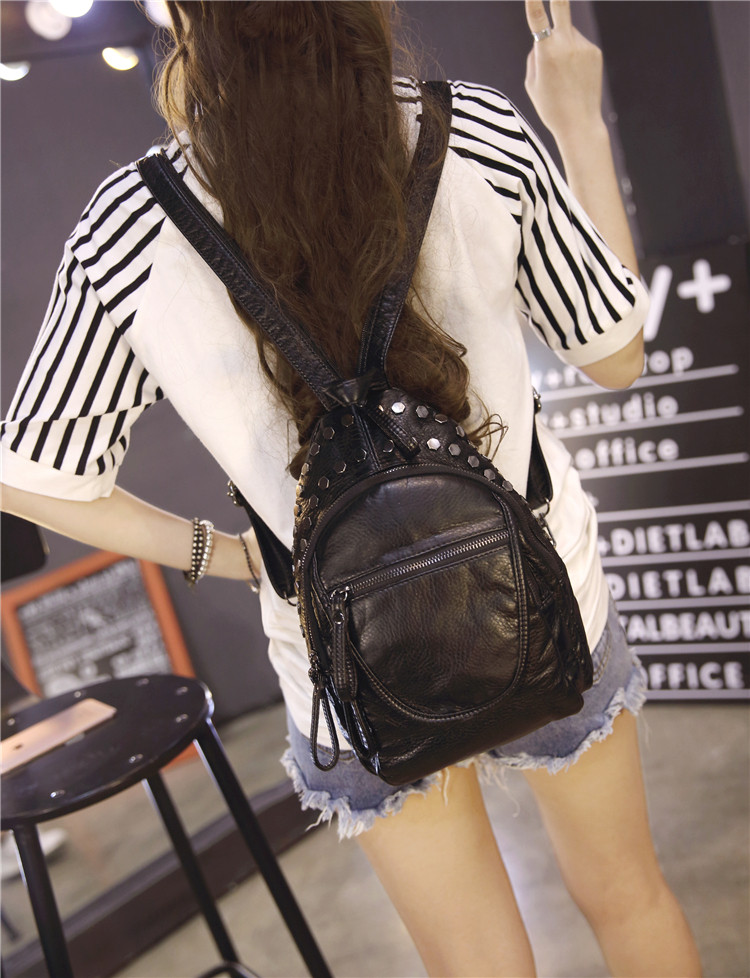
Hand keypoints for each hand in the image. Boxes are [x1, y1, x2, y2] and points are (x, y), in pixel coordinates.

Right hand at [524, 0, 603, 140]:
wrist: (579, 123)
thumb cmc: (550, 106)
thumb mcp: (532, 83)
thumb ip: (535, 56)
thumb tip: (542, 40)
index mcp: (546, 52)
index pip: (537, 19)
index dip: (533, 1)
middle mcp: (566, 44)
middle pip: (562, 7)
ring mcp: (583, 46)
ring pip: (568, 34)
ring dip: (563, 45)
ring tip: (564, 75)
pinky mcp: (595, 51)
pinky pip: (580, 45)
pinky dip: (575, 56)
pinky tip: (575, 76)